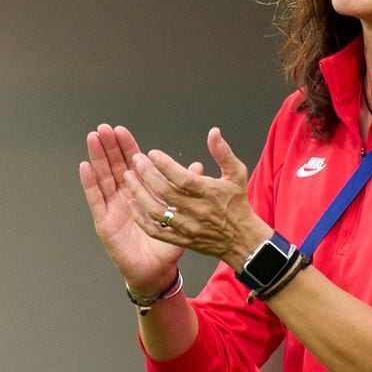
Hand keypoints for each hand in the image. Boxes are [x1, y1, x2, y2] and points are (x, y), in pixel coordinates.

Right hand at [79, 124, 182, 293]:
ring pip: (103, 178)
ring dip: (97, 158)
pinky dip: (89, 183)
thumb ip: (188, 190)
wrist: (157, 271)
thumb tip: (198, 167)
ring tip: (93, 138)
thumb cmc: (168, 245)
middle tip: (104, 128)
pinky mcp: (104, 222)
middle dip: (109, 147)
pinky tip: (85, 166)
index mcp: (142, 194)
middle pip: (114, 167)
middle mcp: (124, 198)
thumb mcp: (180, 214)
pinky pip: (96, 200)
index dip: (127, 148)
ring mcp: (112, 209)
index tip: (122, 130)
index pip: (132, 165)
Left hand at [124, 127, 270, 271]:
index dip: (165, 165)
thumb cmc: (238, 204)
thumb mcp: (237, 174)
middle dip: (147, 174)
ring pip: (157, 211)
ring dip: (140, 194)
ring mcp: (188, 226)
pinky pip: (156, 231)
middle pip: (166, 192)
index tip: (153, 153)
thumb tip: (214, 132)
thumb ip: (223, 153)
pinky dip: (141, 219)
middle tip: (136, 160)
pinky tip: (133, 204)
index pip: (183, 178)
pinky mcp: (181, 239)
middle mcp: (197, 210)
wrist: (242, 239)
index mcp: (209, 193)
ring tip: (129, 178)